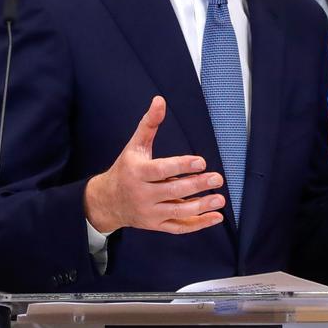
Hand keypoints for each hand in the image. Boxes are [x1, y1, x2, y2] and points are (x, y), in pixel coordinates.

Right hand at [84, 96, 225, 233]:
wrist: (107, 201)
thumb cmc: (125, 169)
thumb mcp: (134, 146)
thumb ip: (149, 124)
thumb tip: (160, 100)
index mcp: (137, 173)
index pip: (161, 170)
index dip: (182, 166)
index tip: (201, 162)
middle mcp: (143, 194)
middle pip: (173, 191)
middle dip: (197, 185)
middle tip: (217, 178)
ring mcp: (150, 212)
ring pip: (178, 212)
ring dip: (201, 206)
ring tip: (220, 198)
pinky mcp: (156, 225)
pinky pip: (179, 227)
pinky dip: (198, 224)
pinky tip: (215, 216)